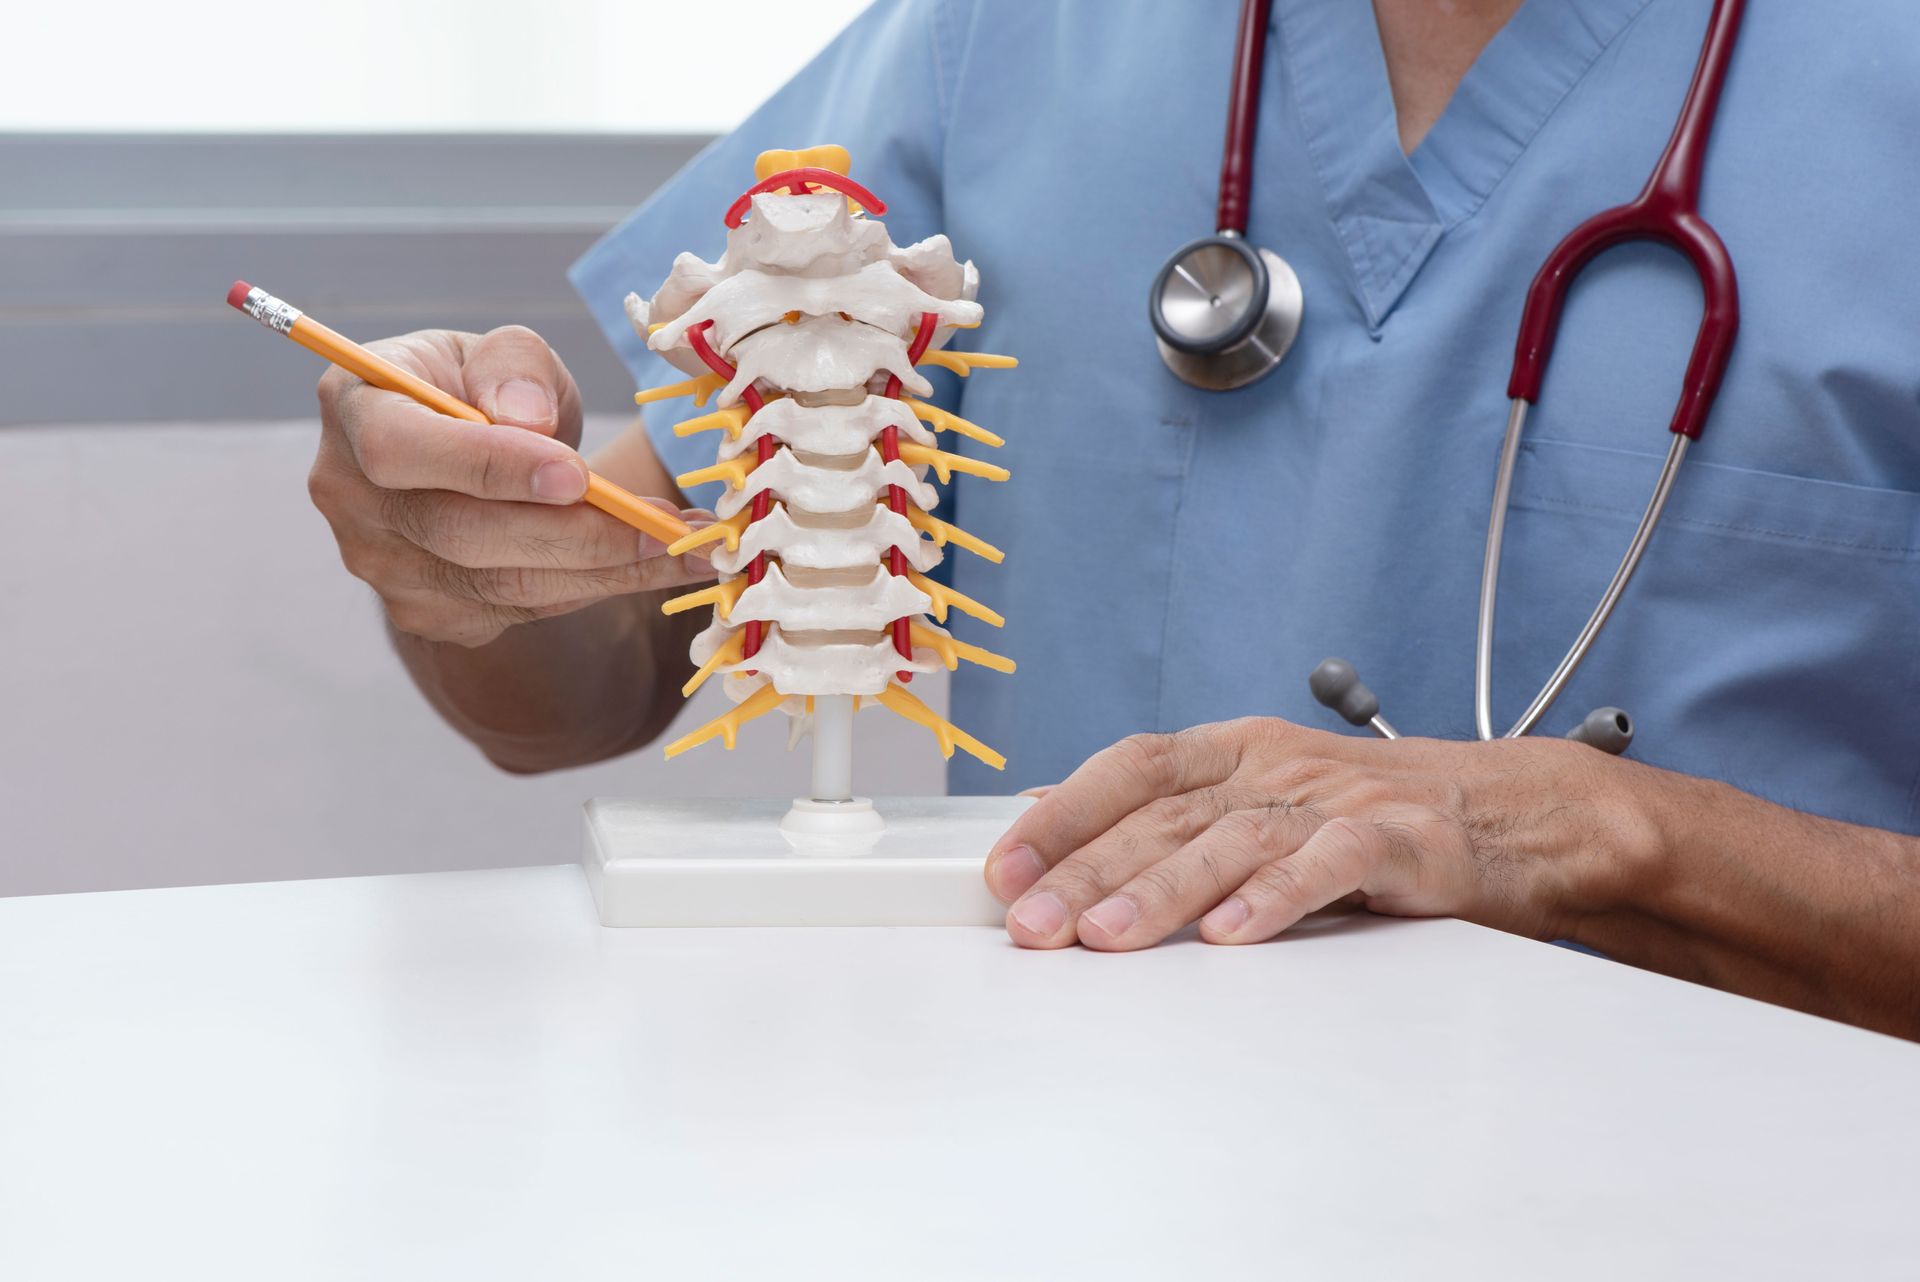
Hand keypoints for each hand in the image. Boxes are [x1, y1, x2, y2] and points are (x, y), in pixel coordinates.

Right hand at [311, 326, 712, 646]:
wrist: (470, 456)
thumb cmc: (485, 389)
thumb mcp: (504, 352)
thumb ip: (515, 367)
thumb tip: (527, 421)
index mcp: (354, 408)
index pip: (401, 448)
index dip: (488, 466)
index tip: (577, 475)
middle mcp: (350, 497)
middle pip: (463, 533)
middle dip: (579, 532)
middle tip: (668, 526)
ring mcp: (384, 567)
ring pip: (503, 584)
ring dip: (606, 569)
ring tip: (688, 549)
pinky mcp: (430, 614)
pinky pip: (521, 611)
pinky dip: (594, 589)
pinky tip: (651, 566)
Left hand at [982, 719, 1656, 950]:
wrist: (1514, 813)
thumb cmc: (1370, 815)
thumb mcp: (1259, 800)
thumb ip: (1169, 817)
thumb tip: (1054, 824)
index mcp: (1233, 750)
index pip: (1129, 770)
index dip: (1062, 815)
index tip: (1004, 868)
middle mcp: (1274, 766)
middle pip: (1163, 816)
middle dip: (1087, 870)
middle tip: (1030, 924)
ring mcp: (1334, 798)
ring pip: (1231, 840)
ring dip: (1160, 891)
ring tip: (1104, 939)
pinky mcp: (1397, 839)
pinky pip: (1327, 865)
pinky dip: (1276, 899)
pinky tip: (1232, 937)